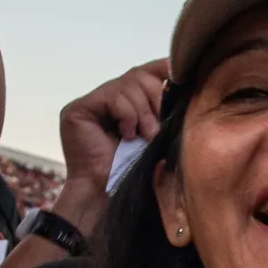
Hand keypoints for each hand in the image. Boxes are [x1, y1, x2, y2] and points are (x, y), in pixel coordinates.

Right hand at [54, 59, 167, 233]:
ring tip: (146, 135)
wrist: (110, 196)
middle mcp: (108, 97)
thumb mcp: (161, 134)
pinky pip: (112, 96)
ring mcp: (91, 103)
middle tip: (159, 128)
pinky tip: (127, 134)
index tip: (184, 80)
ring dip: (143, 111)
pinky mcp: (77, 109)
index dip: (166, 71)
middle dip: (156, 97)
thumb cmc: (137, 171)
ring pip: (127, 83)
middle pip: (139, 74)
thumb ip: (167, 107)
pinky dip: (127, 114)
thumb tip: (190, 82)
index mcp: (128, 100)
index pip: (148, 71)